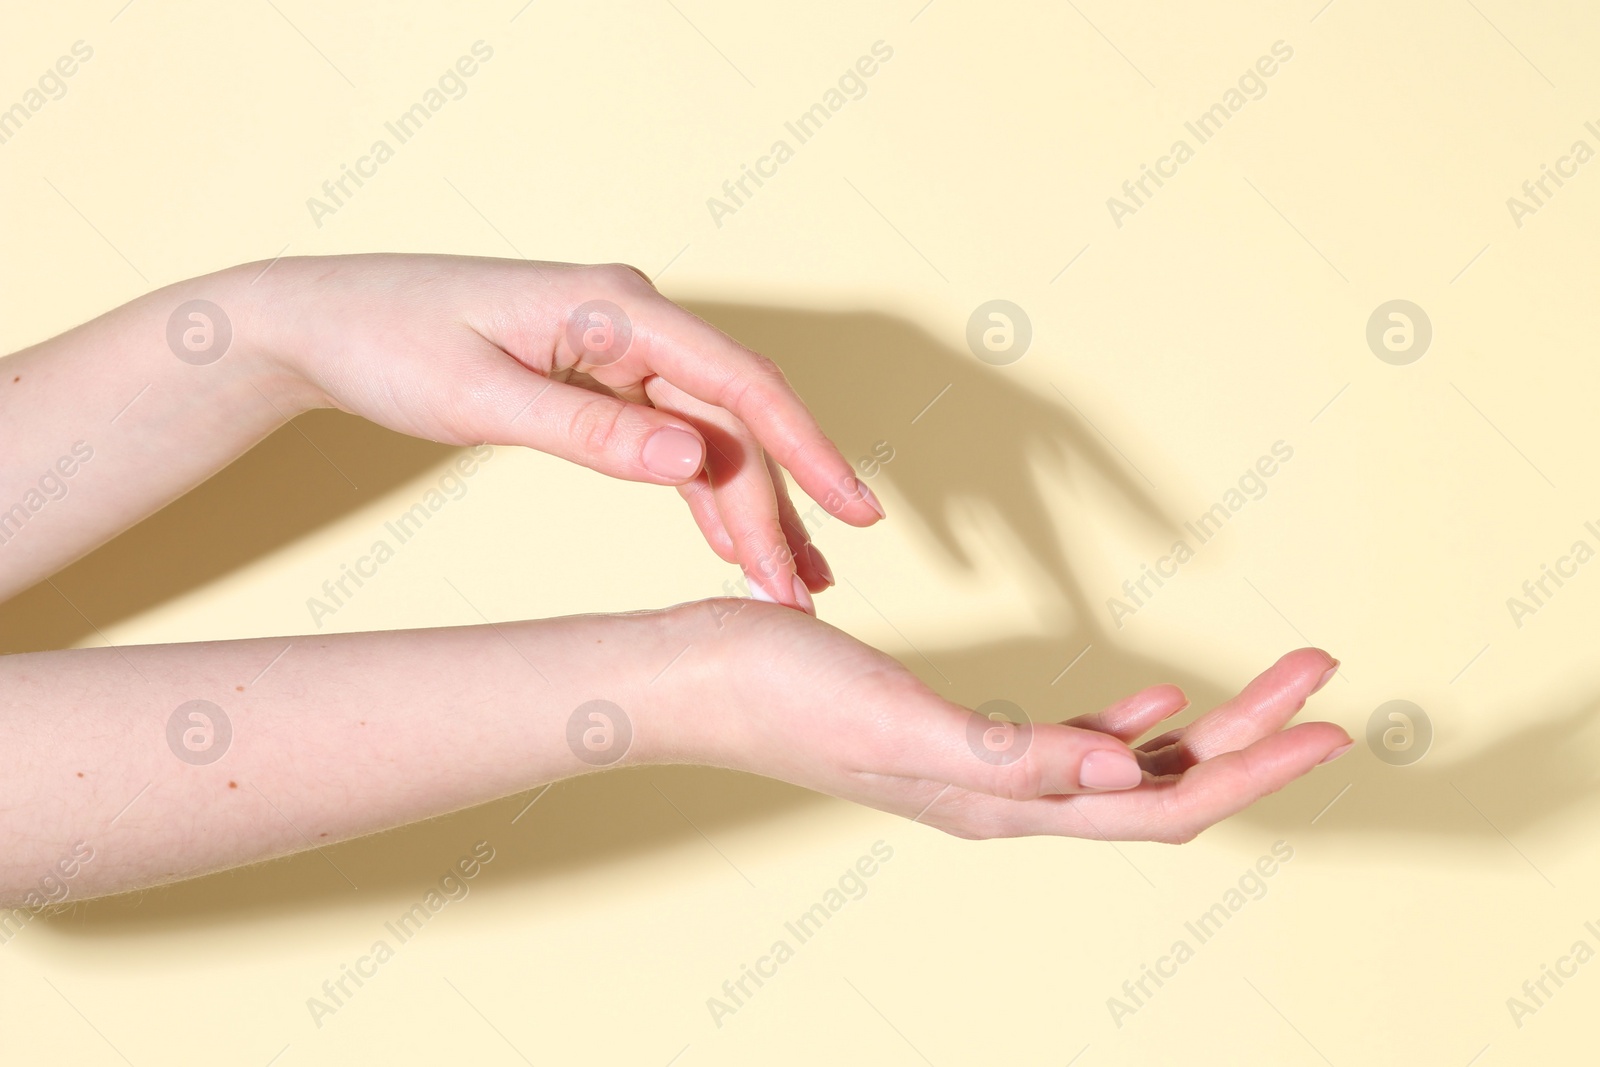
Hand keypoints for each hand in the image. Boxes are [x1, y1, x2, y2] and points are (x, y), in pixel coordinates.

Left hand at [252, 254, 881, 610]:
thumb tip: (695, 461)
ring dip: (752, 509)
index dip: (807, 449)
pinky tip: (732, 548)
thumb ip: (591, 432)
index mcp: (614, 309)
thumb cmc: (387, 343)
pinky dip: (703, 496)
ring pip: (713, 435)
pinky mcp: (601, 378)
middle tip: (804, 597)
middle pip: (733, 422)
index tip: (855, 510)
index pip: (740, 382)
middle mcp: (631, 321)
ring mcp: (619, 349)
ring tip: (791, 586)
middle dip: (777, 508)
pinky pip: (674, 440)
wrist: (321, 320)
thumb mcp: (480, 396)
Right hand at [653, 600, 1350, 841]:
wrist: (702, 676)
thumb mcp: (903, 724)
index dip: (1254, 770)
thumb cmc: (787, 694)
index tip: (1332, 727)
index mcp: (1003, 802)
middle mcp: (1008, 799)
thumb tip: (1129, 776)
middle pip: (1163, 790)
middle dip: (1252, 739)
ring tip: (1269, 684)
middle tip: (1325, 679)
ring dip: (1204, 732)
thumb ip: (1014, 757)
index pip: (1161, 808)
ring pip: (1127, 768)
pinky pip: (1072, 745)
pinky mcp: (959, 737)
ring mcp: (986, 773)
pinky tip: (1153, 707)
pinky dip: (1127, 729)